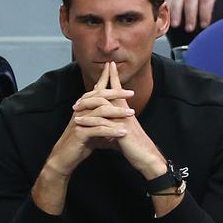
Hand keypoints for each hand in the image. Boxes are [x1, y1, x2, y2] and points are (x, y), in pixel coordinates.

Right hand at [42, 64, 135, 177]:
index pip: (96, 90)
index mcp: (84, 107)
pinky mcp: (80, 134)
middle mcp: (81, 111)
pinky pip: (98, 129)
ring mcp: (79, 122)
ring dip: (117, 111)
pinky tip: (123, 132)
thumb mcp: (95, 125)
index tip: (115, 67)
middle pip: (100, 97)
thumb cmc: (81, 141)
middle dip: (116, 93)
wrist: (65, 157)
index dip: (105, 78)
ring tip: (131, 113)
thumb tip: (120, 108)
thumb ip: (105, 116)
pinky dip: (111, 130)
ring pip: (100, 112)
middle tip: (132, 93)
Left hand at [84, 63, 166, 178]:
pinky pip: (102, 123)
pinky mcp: (120, 131)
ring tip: (75, 106)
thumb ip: (116, 127)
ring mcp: (123, 121)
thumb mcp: (124, 133)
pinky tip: (79, 122)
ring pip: (104, 107)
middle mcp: (125, 113)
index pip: (118, 91)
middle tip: (95, 76)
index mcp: (126, 112)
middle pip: (112, 93)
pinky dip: (89, 121)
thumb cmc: (136, 147)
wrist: (147, 157)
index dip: (114, 78)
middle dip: (104, 82)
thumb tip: (109, 127)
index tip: (109, 66)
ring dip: (89, 104)